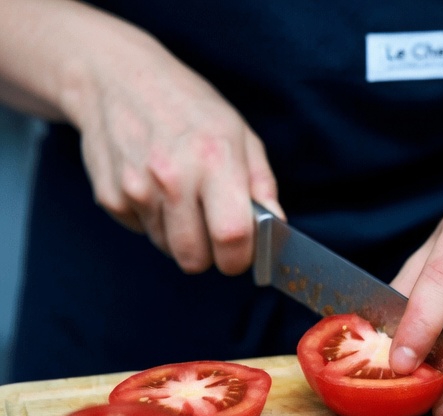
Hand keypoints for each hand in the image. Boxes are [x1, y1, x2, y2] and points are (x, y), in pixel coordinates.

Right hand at [68, 25, 280, 273]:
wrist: (114, 74)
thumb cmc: (184, 104)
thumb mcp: (237, 132)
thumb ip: (262, 184)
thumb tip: (277, 228)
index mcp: (214, 159)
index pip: (232, 238)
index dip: (239, 258)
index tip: (240, 253)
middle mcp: (172, 176)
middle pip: (194, 259)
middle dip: (207, 254)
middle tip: (208, 227)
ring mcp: (136, 188)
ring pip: (167, 249)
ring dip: (177, 234)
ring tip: (177, 193)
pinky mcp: (110, 197)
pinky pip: (141, 232)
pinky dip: (151, 218)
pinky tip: (150, 184)